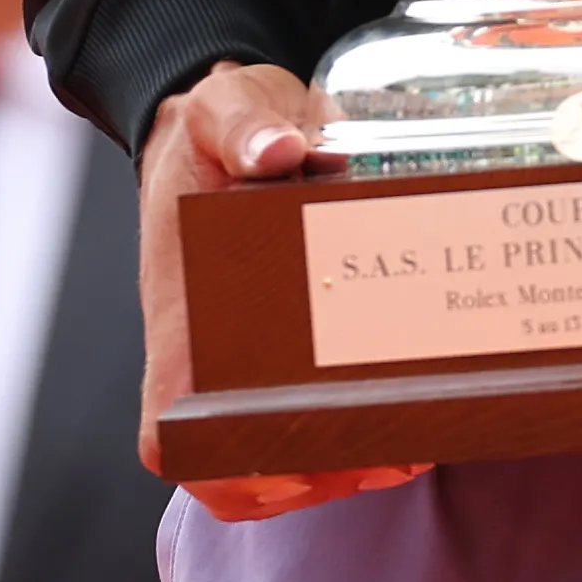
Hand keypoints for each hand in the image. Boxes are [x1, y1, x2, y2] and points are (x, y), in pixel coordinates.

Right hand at [136, 63, 428, 519]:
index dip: (219, 466)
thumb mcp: (227, 108)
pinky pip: (301, 411)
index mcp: (179, 312)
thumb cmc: (220, 122)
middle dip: (311, 474)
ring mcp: (240, 354)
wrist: (230, 117)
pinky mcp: (280, 341)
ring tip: (411, 446)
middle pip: (234, 461)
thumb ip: (245, 124)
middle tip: (393, 453)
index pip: (169, 428)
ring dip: (338, 464)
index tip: (290, 455)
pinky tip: (402, 413)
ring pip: (272, 451)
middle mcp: (203, 350)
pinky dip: (345, 433)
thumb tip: (278, 150)